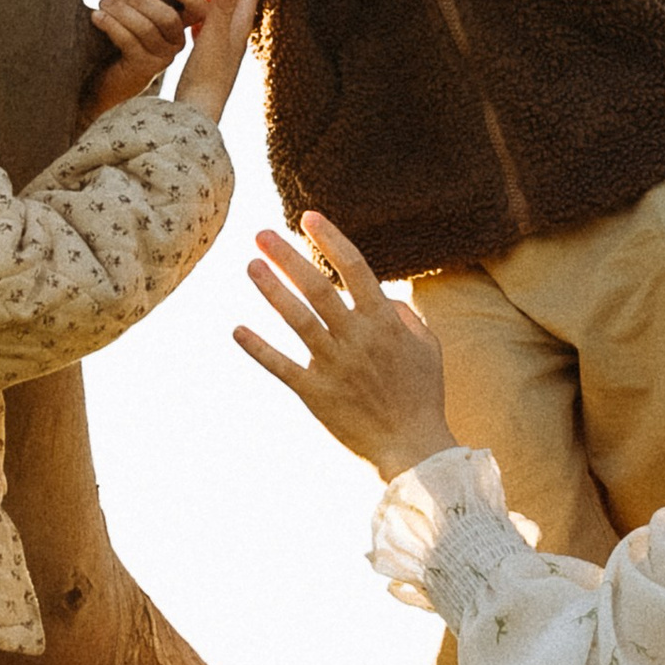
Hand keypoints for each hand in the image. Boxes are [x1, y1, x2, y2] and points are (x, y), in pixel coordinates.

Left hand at [81, 0, 201, 119]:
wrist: (103, 75)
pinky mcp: (145, 69)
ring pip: (147, 29)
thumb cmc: (119, 36)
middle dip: (141, 1)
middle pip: (168, 17)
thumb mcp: (133, 7)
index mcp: (179, 25)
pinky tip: (97, 18)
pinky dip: (112, 25)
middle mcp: (177, 44)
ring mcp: (163, 58)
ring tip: (103, 5)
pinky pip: (130, 42)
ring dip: (121, 12)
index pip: (199, 10)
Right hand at [171, 0, 258, 124]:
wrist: (197, 112)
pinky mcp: (206, 60)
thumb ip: (223, 8)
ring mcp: (220, 50)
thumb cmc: (207, 77)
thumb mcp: (214, 38)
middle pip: (230, 2)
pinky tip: (184, 18)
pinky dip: (195, 16)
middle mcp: (232, 38)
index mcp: (238, 30)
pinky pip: (202, 29)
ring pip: (215, 15)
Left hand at [233, 212, 456, 476]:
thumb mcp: (428, 347)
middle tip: (261, 233)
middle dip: (288, 257)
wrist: (413, 447)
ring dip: (272, 290)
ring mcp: (334, 365)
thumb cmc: (423, 395)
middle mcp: (357, 338)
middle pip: (318, 288)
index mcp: (384, 322)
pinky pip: (282, 366)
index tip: (308, 217)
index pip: (355, 268)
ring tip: (251, 266)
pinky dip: (258, 348)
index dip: (330, 239)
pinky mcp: (315, 393)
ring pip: (297, 319)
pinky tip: (237, 330)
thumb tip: (381, 295)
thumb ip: (404, 314)